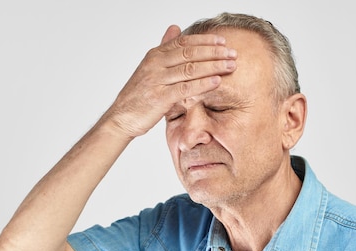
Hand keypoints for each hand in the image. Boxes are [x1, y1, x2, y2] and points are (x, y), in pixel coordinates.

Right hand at [101, 25, 236, 138]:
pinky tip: (217, 81)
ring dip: (213, 66)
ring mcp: (157, 80)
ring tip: (231, 66)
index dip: (205, 40)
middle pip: (190, 53)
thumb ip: (164, 48)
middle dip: (214, 52)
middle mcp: (155, 64)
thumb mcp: (150, 68)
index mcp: (155, 55)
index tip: (223, 41)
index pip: (184, 42)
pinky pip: (186, 88)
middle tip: (233, 53)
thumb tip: (175, 28)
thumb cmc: (139, 94)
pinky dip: (203, 84)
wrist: (122, 117)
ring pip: (190, 69)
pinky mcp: (160, 97)